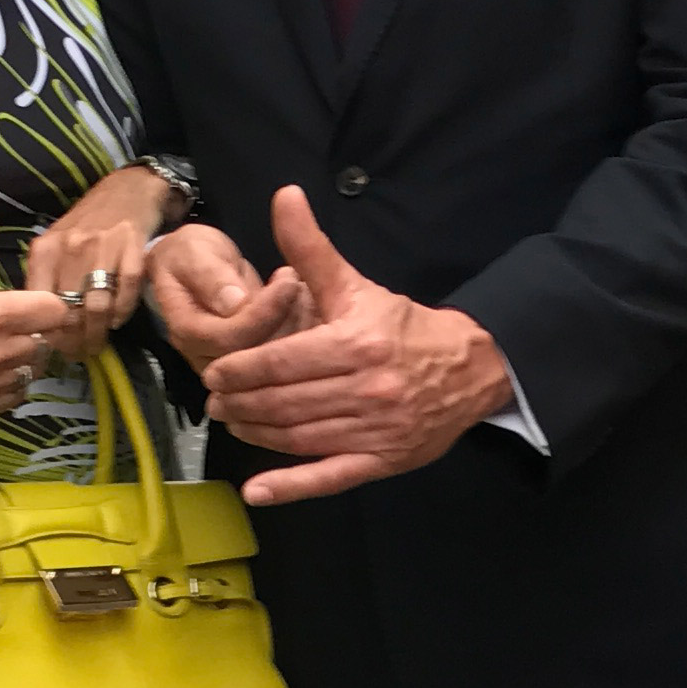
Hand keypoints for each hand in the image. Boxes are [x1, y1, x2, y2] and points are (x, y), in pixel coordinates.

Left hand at [25, 165, 168, 357]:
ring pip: (97, 306)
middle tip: (78, 355)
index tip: (55, 350)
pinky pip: (127, 292)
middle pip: (70, 310)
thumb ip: (46, 277)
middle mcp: (71, 248)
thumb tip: (40, 325)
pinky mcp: (133, 248)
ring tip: (97, 345)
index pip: (41, 303)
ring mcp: (103, 248)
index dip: (49, 333)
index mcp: (45, 249)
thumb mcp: (56, 244)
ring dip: (98, 334)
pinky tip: (118, 320)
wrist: (128, 190)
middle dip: (74, 340)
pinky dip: (122, 312)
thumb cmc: (87, 223)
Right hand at [146, 221, 307, 379]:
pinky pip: (282, 358)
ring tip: (302, 287)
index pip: (227, 338)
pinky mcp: (252, 364)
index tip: (288, 279)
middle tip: (299, 282)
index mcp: (186, 332)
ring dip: (298, 324)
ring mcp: (231, 367)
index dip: (262, 313)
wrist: (189, 269)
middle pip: (254, 357)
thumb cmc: (188, 257)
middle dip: (285, 318)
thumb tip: (235, 303)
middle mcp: (206, 358)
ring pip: (273, 362)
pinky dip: (301, 329)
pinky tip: (305, 301)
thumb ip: (211, 277)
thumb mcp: (194, 254)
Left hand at [203, 186, 512, 504]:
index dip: (241, 370)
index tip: (216, 373)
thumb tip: (283, 196)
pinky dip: (291, 487)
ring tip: (231, 423)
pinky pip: (330, 477)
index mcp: (356, 344)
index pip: (282, 362)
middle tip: (214, 400)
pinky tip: (257, 491)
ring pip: (299, 437)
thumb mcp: (357, 285)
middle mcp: (366, 390)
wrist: (472, 368)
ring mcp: (375, 430)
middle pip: (284, 402)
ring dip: (256, 433)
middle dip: (241, 402)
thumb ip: (312, 249)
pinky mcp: (382, 461)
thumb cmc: (404, 327)